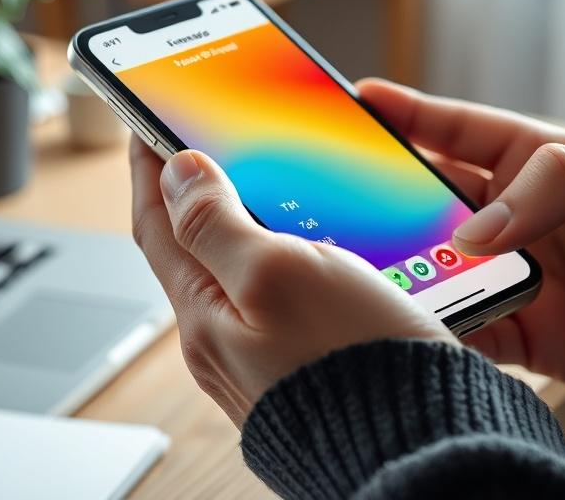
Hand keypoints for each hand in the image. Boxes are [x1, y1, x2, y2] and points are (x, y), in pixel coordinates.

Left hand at [128, 137, 453, 427]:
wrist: (417, 445)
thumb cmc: (352, 365)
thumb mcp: (277, 274)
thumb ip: (218, 224)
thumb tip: (180, 173)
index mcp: (206, 315)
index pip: (157, 221)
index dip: (149, 165)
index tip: (147, 120)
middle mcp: (226, 339)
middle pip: (193, 247)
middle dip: (194, 192)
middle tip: (203, 143)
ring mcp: (264, 352)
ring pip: (239, 269)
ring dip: (242, 221)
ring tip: (257, 181)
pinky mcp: (304, 359)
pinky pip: (279, 293)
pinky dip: (283, 255)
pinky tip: (313, 244)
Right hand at [358, 79, 564, 417]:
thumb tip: (476, 229)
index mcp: (550, 167)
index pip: (466, 131)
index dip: (412, 114)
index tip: (360, 100)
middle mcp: (524, 219)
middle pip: (436, 200)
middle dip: (386, 196)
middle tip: (336, 198)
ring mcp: (522, 276)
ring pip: (441, 265)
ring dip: (404, 267)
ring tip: (363, 268)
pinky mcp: (528, 334)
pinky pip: (468, 328)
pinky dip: (438, 329)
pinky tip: (412, 328)